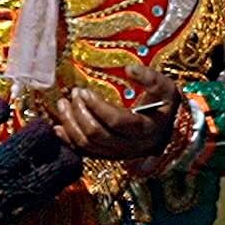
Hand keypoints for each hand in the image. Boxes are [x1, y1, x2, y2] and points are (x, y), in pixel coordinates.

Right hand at [0, 117, 81, 224]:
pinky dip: (52, 178)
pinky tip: (36, 169)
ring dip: (60, 162)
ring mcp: (21, 206)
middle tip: (46, 138)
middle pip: (64, 165)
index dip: (41, 127)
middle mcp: (11, 190)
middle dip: (60, 145)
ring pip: (63, 181)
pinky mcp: (24, 215)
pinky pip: (52, 193)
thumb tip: (3, 104)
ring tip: (44, 153)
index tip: (33, 123)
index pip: (37, 141)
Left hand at [52, 63, 183, 159]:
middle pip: (97, 134)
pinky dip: (68, 141)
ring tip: (63, 104)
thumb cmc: (164, 105)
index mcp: (146, 129)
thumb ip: (151, 77)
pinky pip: (83, 153)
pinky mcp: (107, 156)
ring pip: (87, 145)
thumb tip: (129, 68)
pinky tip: (58, 127)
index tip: (84, 91)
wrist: (166, 129)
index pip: (115, 121)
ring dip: (71, 125)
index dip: (96, 106)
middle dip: (80, 113)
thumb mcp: (166, 88)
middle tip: (73, 94)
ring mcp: (118, 154)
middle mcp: (131, 147)